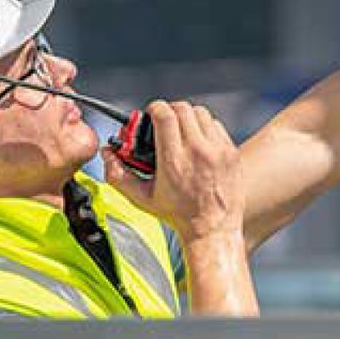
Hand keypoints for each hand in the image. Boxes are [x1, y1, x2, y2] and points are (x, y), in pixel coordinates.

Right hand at [103, 101, 243, 241]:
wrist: (213, 229)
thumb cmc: (179, 215)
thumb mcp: (142, 198)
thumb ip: (119, 175)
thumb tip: (107, 155)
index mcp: (174, 160)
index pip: (165, 114)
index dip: (155, 108)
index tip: (151, 114)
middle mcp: (198, 151)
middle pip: (183, 109)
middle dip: (170, 111)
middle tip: (164, 123)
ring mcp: (218, 151)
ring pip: (201, 114)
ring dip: (188, 118)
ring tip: (182, 132)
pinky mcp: (232, 153)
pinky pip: (217, 126)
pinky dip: (205, 129)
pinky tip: (199, 143)